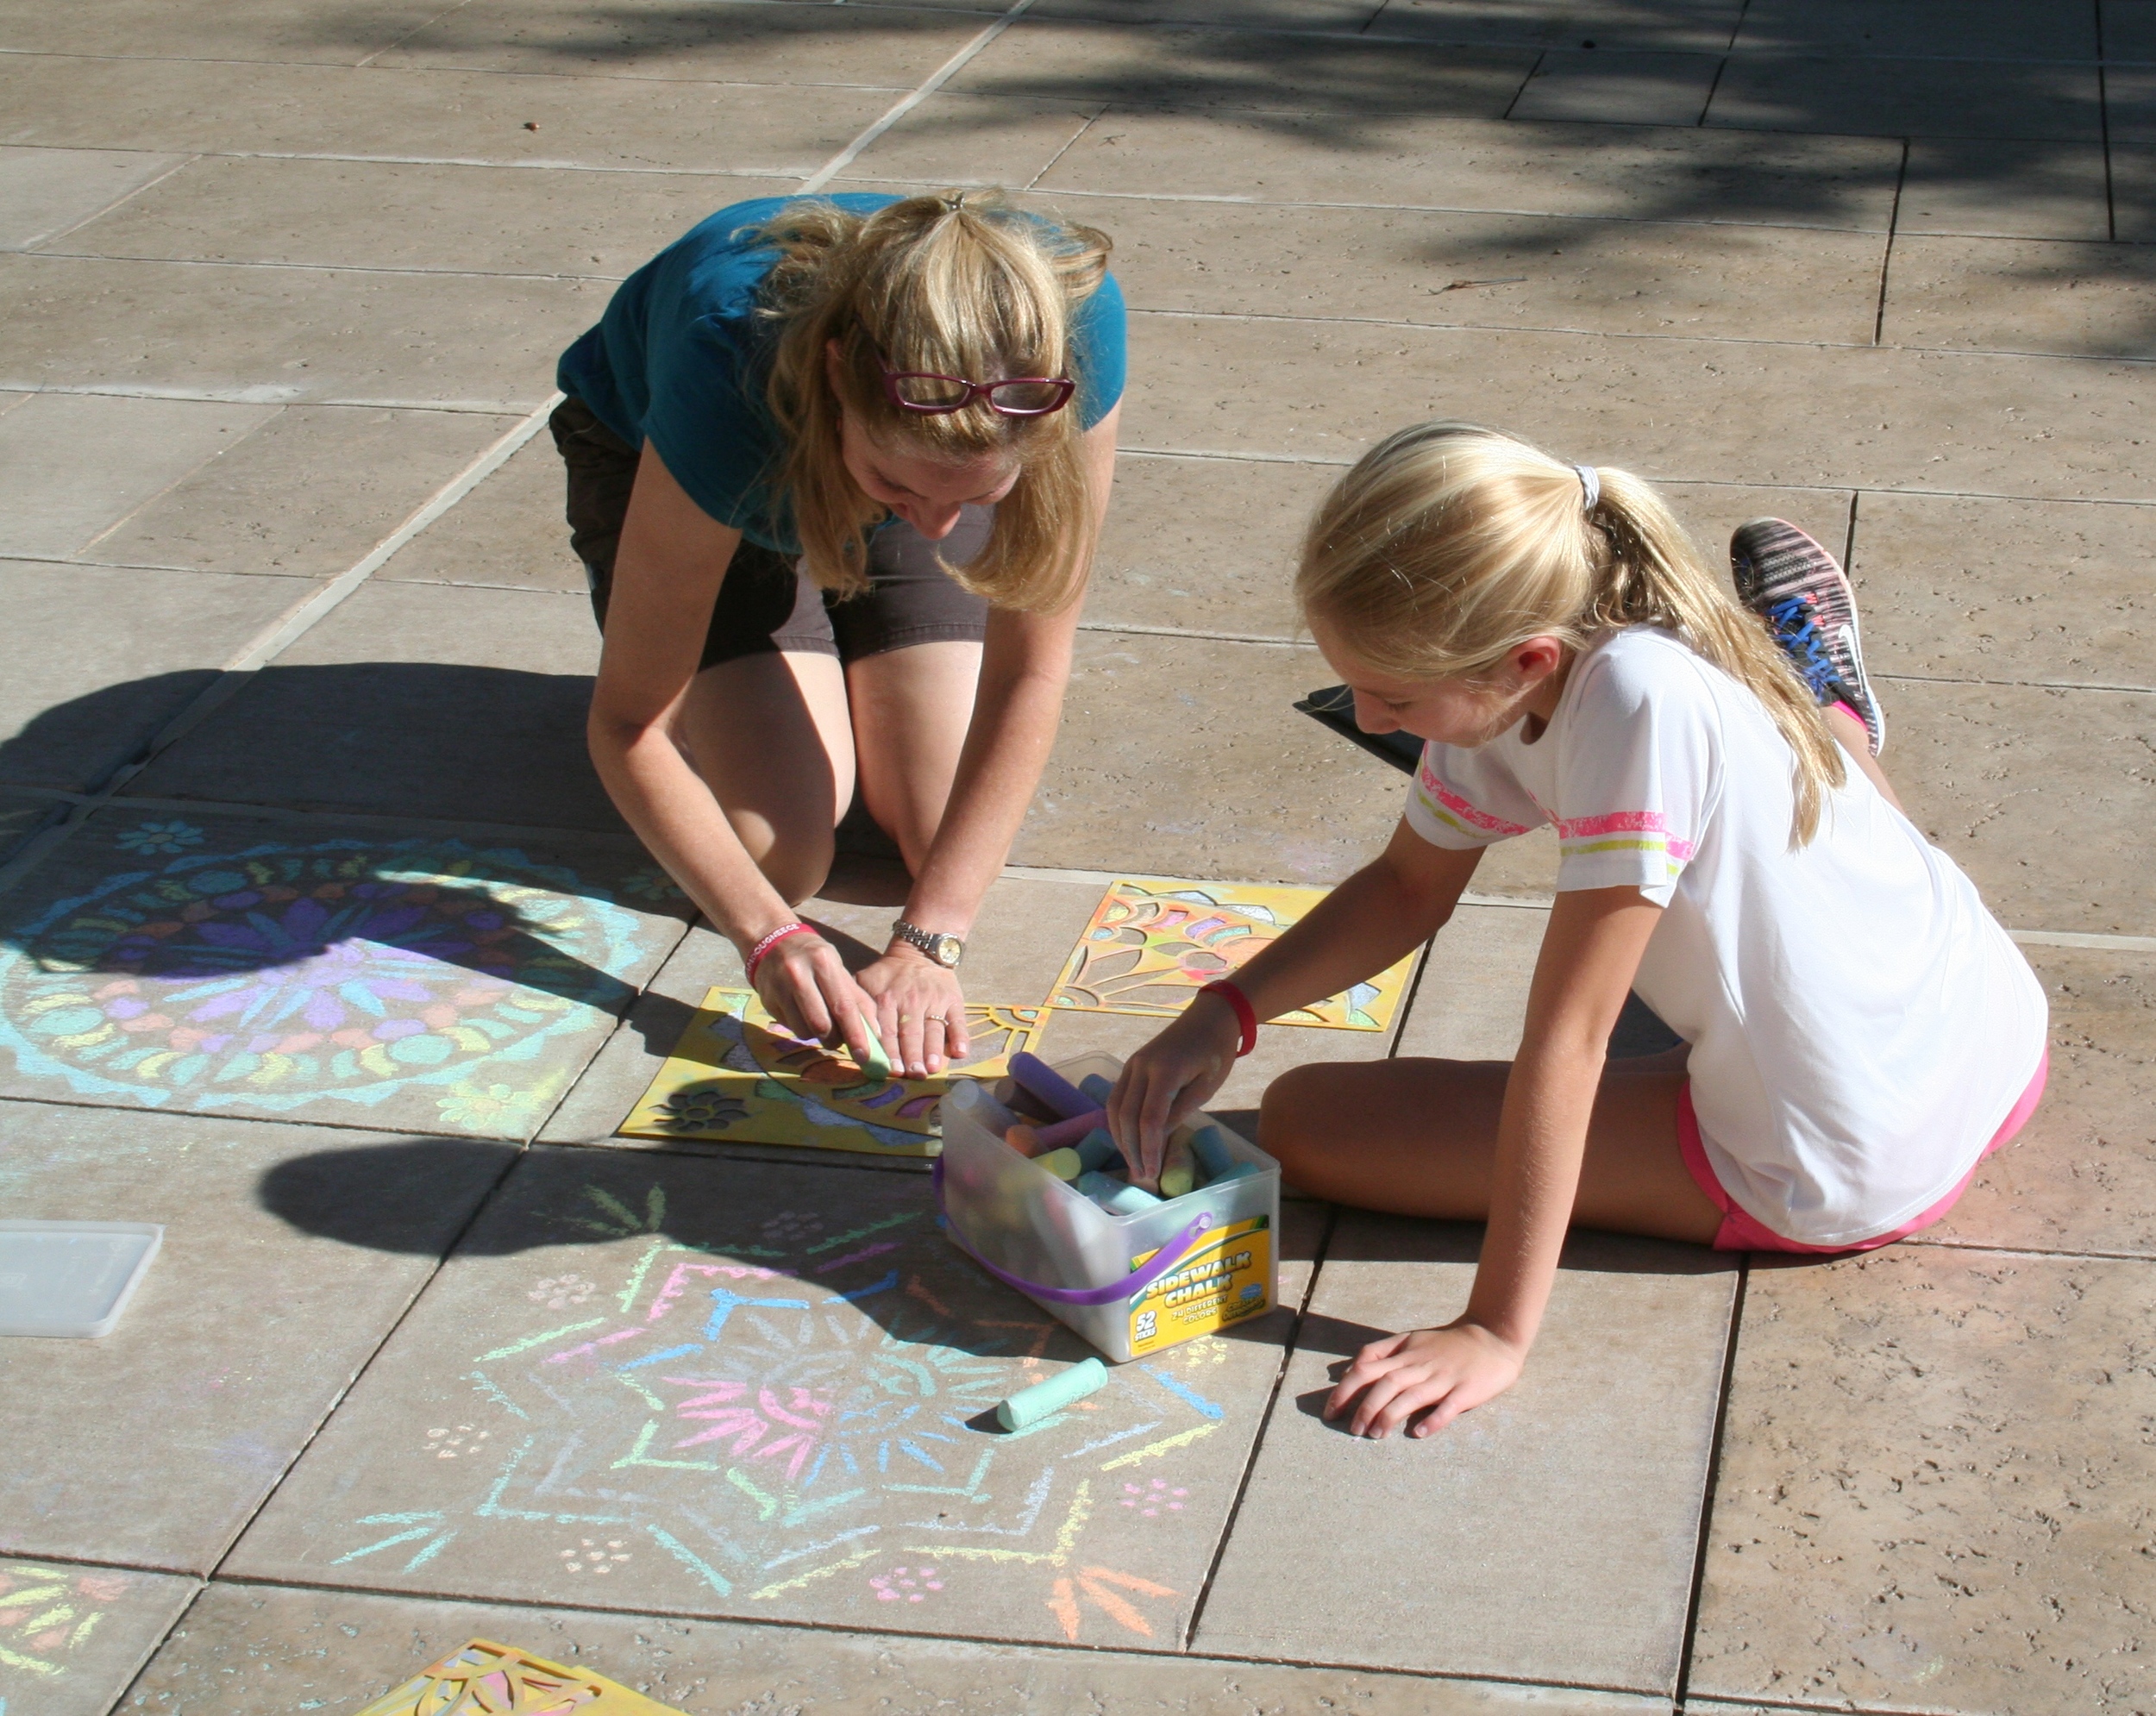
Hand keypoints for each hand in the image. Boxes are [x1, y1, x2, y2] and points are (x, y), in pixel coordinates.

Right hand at [749, 930, 882, 1071]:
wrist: (773, 942)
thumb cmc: (815, 959)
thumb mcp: (838, 969)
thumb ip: (857, 999)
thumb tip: (876, 1033)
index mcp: (823, 963)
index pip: (843, 1006)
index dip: (856, 1034)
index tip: (865, 1056)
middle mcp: (799, 974)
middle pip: (821, 1024)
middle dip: (835, 1040)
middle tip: (840, 1039)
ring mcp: (779, 988)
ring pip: (804, 1031)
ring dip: (818, 1036)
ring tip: (821, 1022)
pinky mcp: (766, 1000)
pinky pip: (790, 1027)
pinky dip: (801, 1028)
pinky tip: (802, 1013)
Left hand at [857, 945, 969, 1077]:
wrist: (920, 951)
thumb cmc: (889, 975)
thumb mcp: (865, 981)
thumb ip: (856, 1006)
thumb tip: (843, 1034)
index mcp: (886, 999)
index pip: (887, 1031)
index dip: (890, 1052)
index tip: (891, 1071)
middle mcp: (910, 1001)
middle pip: (911, 1033)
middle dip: (911, 1056)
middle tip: (913, 1075)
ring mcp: (934, 1001)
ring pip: (934, 1029)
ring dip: (933, 1050)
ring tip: (932, 1068)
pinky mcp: (953, 1000)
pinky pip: (958, 1020)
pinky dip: (961, 1036)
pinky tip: (961, 1052)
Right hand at [1106, 990, 1241, 1183]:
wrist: (1208, 1018)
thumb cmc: (1215, 1052)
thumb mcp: (1207, 1085)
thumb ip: (1181, 1110)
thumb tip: (1157, 1138)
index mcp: (1167, 1071)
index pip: (1150, 1118)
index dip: (1149, 1148)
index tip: (1152, 1172)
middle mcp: (1142, 1066)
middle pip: (1127, 1116)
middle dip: (1132, 1149)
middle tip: (1142, 1175)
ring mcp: (1132, 1064)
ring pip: (1115, 1108)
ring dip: (1121, 1138)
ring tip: (1133, 1162)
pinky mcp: (1129, 1066)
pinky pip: (1117, 1098)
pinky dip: (1118, 1122)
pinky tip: (1127, 1139)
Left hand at [1323, 1322, 1524, 1439]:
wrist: (1493, 1337)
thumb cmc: (1446, 1343)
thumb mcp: (1410, 1339)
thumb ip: (1380, 1352)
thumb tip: (1350, 1371)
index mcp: (1405, 1353)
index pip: (1366, 1368)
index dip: (1344, 1389)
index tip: (1330, 1411)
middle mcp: (1420, 1365)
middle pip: (1385, 1383)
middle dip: (1365, 1407)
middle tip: (1353, 1430)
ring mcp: (1443, 1377)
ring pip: (1411, 1395)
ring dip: (1390, 1415)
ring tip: (1375, 1435)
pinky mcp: (1466, 1390)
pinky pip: (1448, 1406)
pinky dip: (1433, 1419)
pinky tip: (1418, 1433)